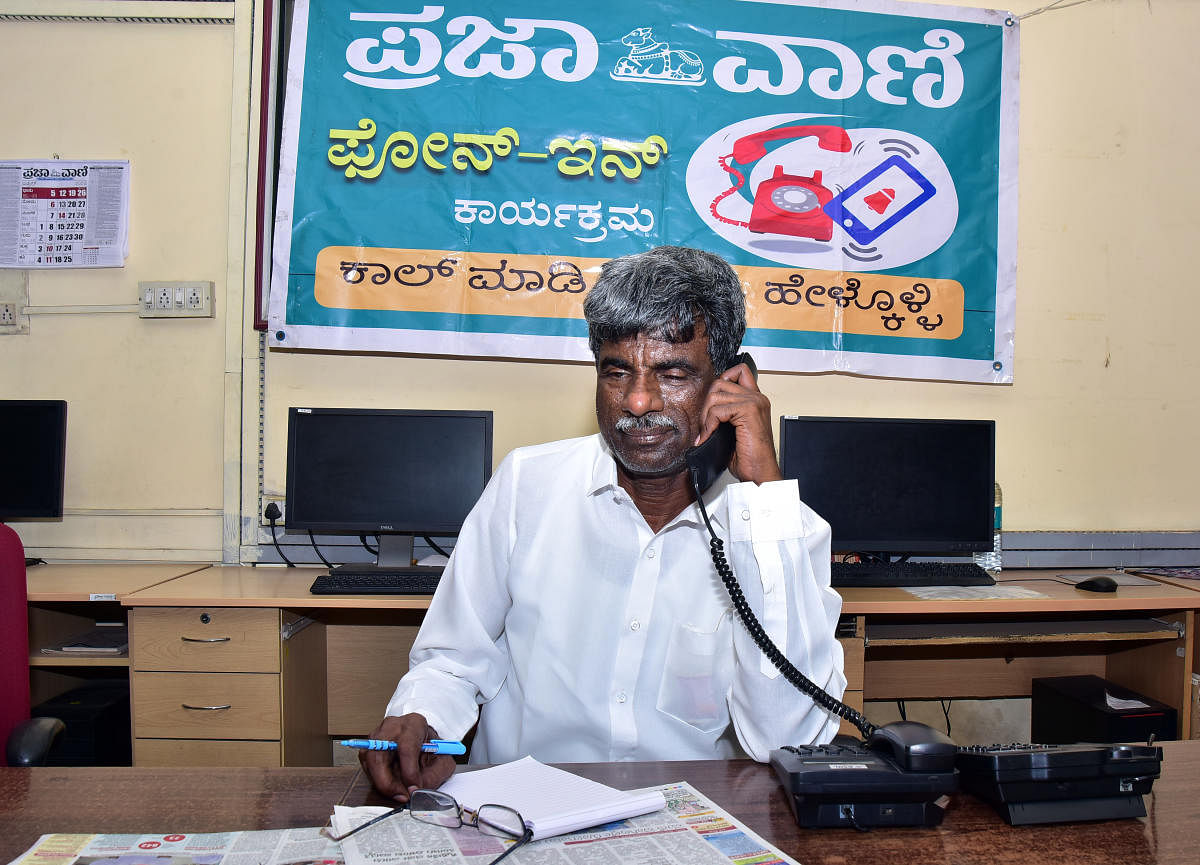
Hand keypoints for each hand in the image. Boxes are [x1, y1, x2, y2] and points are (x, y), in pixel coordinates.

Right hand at [358, 713, 457, 800]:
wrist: (423, 741)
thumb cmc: (432, 749)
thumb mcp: (442, 761)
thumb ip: (434, 775)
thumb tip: (417, 790)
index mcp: (414, 724)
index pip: (406, 748)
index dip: (409, 772)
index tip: (413, 788)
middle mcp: (392, 726)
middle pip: (380, 754)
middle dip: (388, 782)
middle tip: (401, 796)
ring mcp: (378, 734)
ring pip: (370, 762)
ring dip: (382, 782)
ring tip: (398, 792)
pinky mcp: (369, 745)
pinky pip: (367, 766)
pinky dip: (378, 779)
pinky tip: (391, 784)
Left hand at [694, 360, 782, 485]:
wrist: (760, 472)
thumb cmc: (749, 456)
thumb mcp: (735, 430)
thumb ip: (725, 414)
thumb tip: (704, 410)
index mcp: (756, 399)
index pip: (738, 371)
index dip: (721, 381)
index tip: (712, 405)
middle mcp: (757, 397)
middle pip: (719, 383)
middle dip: (707, 404)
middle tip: (706, 425)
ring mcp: (754, 402)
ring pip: (715, 396)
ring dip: (706, 416)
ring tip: (708, 432)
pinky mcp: (749, 411)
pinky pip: (717, 410)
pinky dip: (708, 425)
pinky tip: (710, 436)